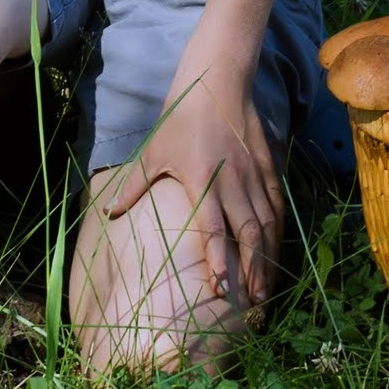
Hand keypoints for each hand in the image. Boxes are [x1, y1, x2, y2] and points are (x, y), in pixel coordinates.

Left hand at [101, 63, 283, 309]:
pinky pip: (278, 206)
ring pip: (268, 225)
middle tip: (254, 306)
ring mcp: (254, 176)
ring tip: (266, 290)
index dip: (219, 260)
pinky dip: (279, 232)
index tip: (223, 290)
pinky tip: (277, 252)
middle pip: (248, 235)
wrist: (216, 82)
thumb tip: (110, 215)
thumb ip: (134, 186)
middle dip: (252, 272)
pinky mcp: (269, 168)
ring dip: (268, 259)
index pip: (214, 228)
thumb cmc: (180, 119)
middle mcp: (233, 182)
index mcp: (203, 180)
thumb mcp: (153, 152)